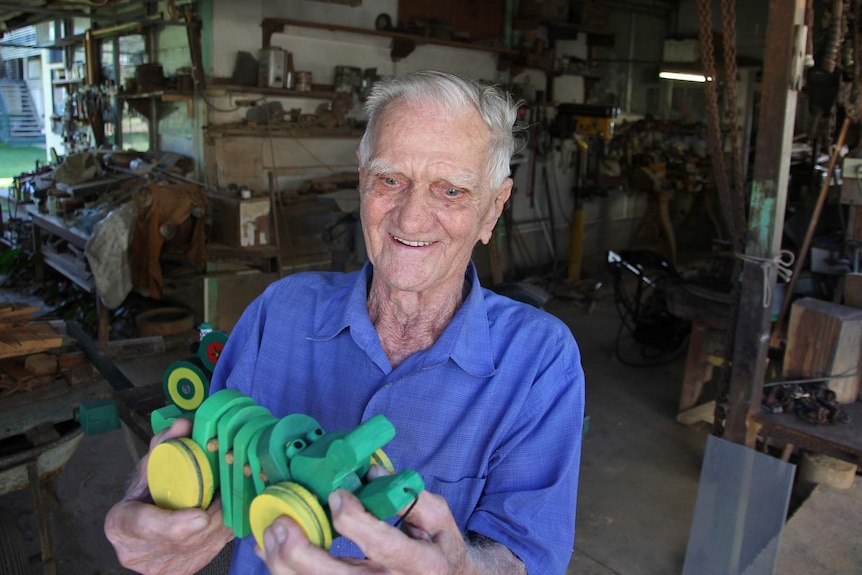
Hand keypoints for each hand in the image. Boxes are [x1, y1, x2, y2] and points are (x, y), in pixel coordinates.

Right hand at [104, 418, 234, 574]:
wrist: (142, 534)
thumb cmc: (146, 496)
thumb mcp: (149, 471)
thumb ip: (164, 446)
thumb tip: (185, 422)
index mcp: (120, 523)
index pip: (144, 524)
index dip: (175, 523)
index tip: (200, 515)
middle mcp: (135, 552)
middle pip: (183, 536)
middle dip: (213, 512)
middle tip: (230, 488)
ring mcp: (158, 567)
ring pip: (203, 544)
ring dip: (222, 520)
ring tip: (231, 496)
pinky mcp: (180, 573)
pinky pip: (212, 550)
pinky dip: (223, 530)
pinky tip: (228, 513)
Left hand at [255, 487, 464, 574]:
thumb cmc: (437, 549)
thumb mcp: (438, 520)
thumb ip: (409, 496)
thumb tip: (370, 473)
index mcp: (418, 562)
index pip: (382, 543)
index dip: (354, 520)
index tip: (336, 496)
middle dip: (301, 552)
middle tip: (283, 523)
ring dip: (284, 563)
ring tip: (271, 533)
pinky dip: (284, 570)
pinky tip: (270, 551)